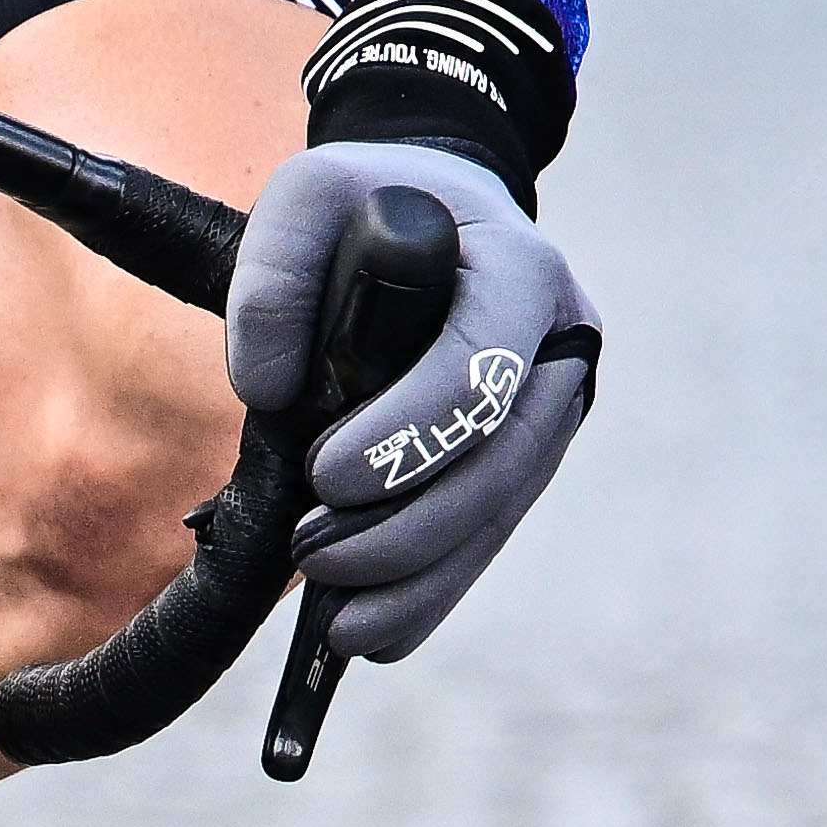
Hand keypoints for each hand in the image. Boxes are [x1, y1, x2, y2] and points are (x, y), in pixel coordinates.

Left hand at [231, 140, 599, 662]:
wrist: (433, 214)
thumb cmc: (367, 201)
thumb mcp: (307, 195)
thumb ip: (272, 276)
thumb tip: (268, 390)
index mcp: (521, 271)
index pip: (483, 369)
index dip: (411, 434)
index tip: (324, 475)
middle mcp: (559, 345)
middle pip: (499, 463)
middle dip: (407, 527)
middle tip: (311, 555)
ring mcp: (555, 406)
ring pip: (499, 513)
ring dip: (420, 578)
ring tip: (338, 623)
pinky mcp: (529, 453)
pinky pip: (491, 532)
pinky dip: (436, 587)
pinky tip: (375, 632)